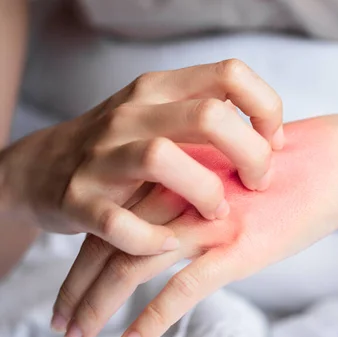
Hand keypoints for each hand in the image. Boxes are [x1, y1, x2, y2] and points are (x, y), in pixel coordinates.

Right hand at [0, 60, 283, 254]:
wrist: (44, 168)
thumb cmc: (125, 148)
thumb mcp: (163, 118)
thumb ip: (212, 121)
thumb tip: (275, 140)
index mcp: (161, 89)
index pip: (231, 74)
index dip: (265, 109)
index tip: (273, 144)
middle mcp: (133, 114)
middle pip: (209, 116)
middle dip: (250, 155)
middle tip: (257, 183)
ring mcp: (101, 155)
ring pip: (161, 159)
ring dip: (204, 193)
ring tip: (216, 215)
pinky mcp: (77, 200)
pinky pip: (119, 223)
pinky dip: (151, 240)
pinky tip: (169, 244)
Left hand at [53, 115, 337, 336]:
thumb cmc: (293, 163)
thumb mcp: (235, 164)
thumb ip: (203, 184)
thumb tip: (183, 215)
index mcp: (178, 167)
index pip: (113, 213)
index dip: (85, 249)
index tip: (72, 282)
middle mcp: (182, 191)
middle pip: (109, 240)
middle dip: (78, 285)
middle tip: (61, 320)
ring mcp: (208, 221)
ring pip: (132, 264)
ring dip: (97, 304)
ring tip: (77, 335)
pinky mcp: (237, 248)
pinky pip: (182, 289)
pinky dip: (151, 319)